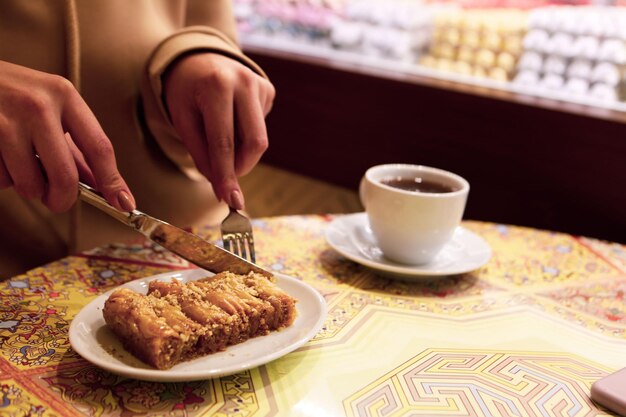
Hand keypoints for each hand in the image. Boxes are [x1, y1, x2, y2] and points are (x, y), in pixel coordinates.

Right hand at [0, 61, 134, 211]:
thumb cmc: (10, 94)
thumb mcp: (48, 108)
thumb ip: (75, 147)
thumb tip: (102, 185)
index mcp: (64, 95)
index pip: (99, 147)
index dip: (113, 181)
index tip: (124, 203)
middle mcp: (38, 105)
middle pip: (66, 176)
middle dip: (63, 199)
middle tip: (56, 200)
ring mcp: (6, 119)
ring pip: (30, 184)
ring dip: (28, 188)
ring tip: (19, 166)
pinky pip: (2, 180)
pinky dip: (5, 179)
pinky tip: (0, 157)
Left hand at [163, 53, 274, 209]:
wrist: (197, 59)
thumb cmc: (185, 92)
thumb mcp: (182, 120)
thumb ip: (201, 154)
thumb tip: (222, 189)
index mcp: (216, 85)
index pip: (224, 142)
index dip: (227, 174)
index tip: (231, 200)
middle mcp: (244, 80)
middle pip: (254, 143)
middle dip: (240, 167)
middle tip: (224, 179)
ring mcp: (260, 84)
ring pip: (260, 139)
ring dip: (241, 153)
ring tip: (220, 141)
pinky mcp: (269, 90)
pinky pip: (260, 127)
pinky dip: (245, 135)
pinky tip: (231, 120)